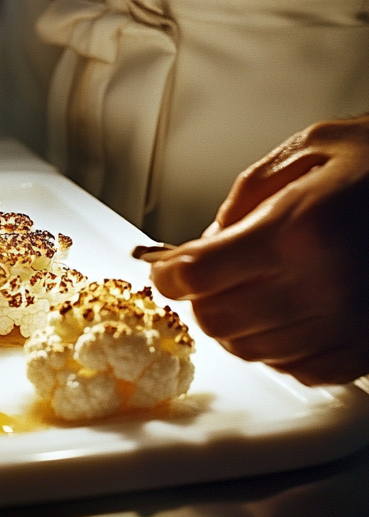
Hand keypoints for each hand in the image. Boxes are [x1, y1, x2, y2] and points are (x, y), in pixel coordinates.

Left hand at [148, 115, 368, 384]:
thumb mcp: (310, 148)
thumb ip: (247, 196)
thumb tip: (206, 241)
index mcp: (297, 232)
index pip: (198, 277)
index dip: (169, 275)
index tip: (166, 267)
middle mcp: (322, 288)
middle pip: (217, 321)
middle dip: (199, 299)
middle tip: (207, 274)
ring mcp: (349, 325)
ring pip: (253, 350)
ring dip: (236, 323)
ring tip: (251, 287)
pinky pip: (300, 368)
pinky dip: (279, 346)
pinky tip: (288, 311)